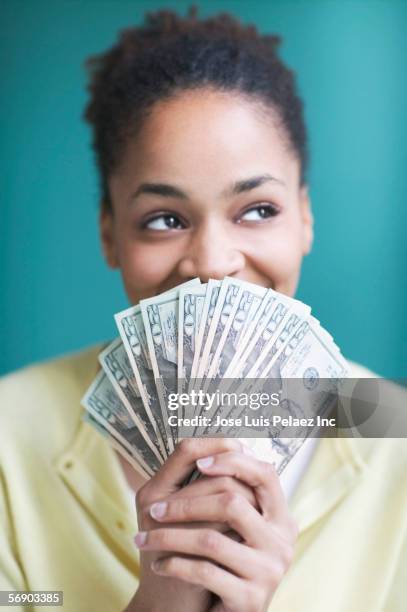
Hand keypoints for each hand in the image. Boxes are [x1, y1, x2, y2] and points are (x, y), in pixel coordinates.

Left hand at [136, 446, 297, 611]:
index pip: (265, 474)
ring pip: (210, 540)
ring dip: (169, 536)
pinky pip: (204, 572)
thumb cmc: (221, 560)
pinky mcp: (251, 599)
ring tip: (144, 538)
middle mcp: (282, 541)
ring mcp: (269, 571)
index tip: (200, 462)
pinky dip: (174, 566)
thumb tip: (207, 448)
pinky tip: (159, 566)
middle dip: (184, 504)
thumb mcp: (230, 525)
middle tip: (153, 510)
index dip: (233, 461)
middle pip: (231, 502)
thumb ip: (229, 492)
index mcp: (280, 516)